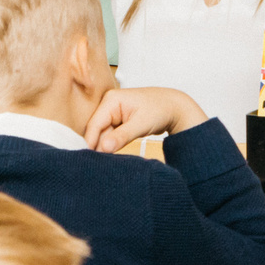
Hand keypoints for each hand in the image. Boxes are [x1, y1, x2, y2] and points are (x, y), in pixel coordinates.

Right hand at [86, 86, 206, 152]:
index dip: (90, 142)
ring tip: (108, 160)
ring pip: (103, 134)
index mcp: (112, 100)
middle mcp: (109, 104)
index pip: (95, 124)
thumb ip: (122, 136)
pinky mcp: (117, 120)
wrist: (175, 108)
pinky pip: (109, 135)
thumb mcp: (142, 124)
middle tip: (99, 164)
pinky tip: (113, 154)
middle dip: (98, 146)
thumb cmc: (161, 110)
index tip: (89, 159)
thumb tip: (103, 148)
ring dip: (105, 146)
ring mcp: (113, 112)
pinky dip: (111, 144)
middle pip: (97, 130)